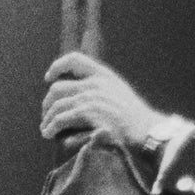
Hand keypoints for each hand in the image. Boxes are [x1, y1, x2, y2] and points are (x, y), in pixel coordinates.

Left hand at [41, 51, 164, 149]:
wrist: (148, 133)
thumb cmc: (134, 120)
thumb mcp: (119, 94)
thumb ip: (100, 89)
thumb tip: (77, 95)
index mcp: (104, 75)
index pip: (74, 60)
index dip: (57, 66)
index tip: (48, 78)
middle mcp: (95, 83)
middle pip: (58, 87)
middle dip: (48, 103)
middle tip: (46, 116)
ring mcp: (91, 98)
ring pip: (56, 105)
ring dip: (47, 119)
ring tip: (46, 129)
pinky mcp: (88, 114)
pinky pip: (60, 119)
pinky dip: (51, 127)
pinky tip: (50, 134)